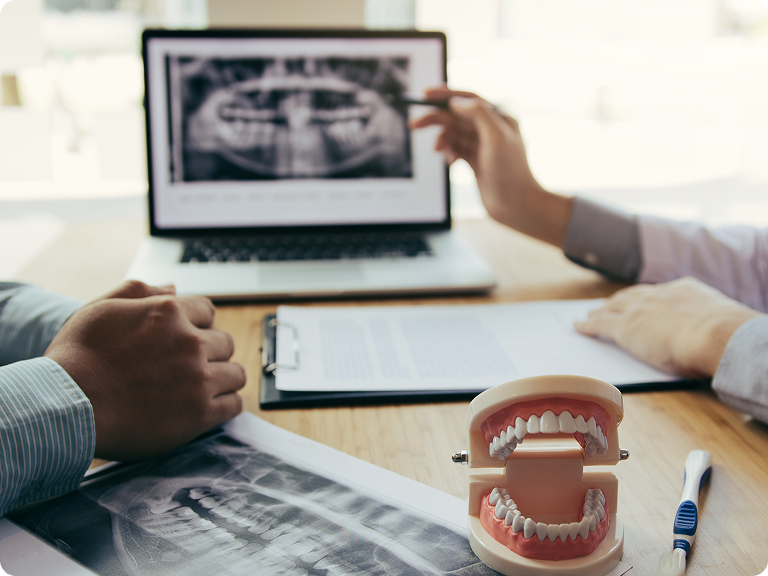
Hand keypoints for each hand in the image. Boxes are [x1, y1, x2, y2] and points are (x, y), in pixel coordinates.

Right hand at [45, 280, 245, 460]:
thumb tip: (173, 288)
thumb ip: (139, 291)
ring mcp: (198, 379)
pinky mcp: (199, 414)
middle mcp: (189, 343)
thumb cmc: (75, 359)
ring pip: (235, 374)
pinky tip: (209, 407)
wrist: (64, 408)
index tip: (188, 340)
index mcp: (168, 312)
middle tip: (191, 367)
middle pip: (225, 342)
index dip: (199, 326)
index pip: (208, 312)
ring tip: (203, 387)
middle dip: (211, 352)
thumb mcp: (100, 309)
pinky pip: (234, 405)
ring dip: (222, 378)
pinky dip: (225, 405)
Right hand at [410, 87, 571, 246]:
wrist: (516, 206)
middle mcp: (491, 128)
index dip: (445, 95)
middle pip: (457, 116)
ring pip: (454, 133)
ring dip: (442, 139)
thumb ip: (478, 114)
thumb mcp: (496, 138)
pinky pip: (455, 149)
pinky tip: (450, 162)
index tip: (424, 95)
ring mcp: (482, 145)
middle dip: (435, 118)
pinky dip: (449, 152)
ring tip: (437, 151)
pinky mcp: (476, 160)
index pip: (468, 99)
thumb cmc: (511, 173)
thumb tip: (456, 102)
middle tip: (414, 124)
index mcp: (499, 117)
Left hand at [574, 277, 761, 377]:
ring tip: (591, 314)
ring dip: (601, 311)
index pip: (659, 292)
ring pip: (612, 308)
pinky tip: (578, 326)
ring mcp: (639, 309)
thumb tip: (714, 332)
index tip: (640, 299)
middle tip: (608, 305)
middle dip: (619, 301)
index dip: (645, 297)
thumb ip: (707, 323)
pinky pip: (599, 324)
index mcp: (683, 290)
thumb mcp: (718, 321)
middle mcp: (657, 295)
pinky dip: (587, 324)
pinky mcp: (624, 327)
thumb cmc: (724, 336)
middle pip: (631, 296)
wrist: (715, 335)